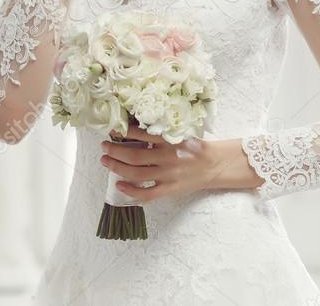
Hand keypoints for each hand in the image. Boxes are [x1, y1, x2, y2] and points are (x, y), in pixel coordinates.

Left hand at [100, 124, 237, 201]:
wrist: (215, 165)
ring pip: (136, 174)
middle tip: (104, 146)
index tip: (113, 129)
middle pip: (134, 155)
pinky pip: (146, 194)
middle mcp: (167, 157)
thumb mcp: (181, 133)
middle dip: (114, 151)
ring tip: (106, 161)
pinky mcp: (169, 190)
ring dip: (117, 167)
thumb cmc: (196, 147)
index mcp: (170, 140)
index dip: (124, 131)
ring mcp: (167, 175)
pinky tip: (119, 185)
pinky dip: (131, 191)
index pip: (142, 134)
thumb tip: (135, 126)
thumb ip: (161, 132)